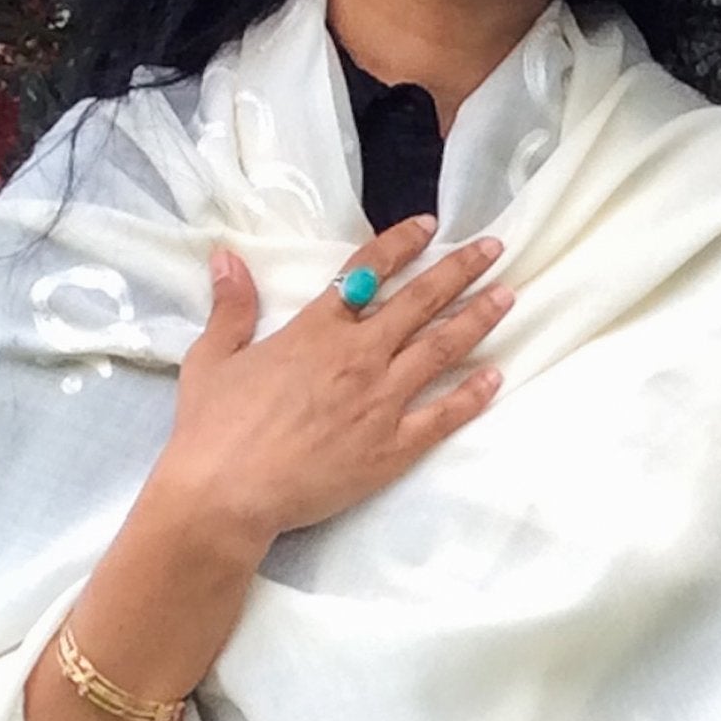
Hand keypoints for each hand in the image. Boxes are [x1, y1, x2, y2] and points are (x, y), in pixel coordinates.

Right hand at [148, 217, 514, 547]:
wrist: (226, 493)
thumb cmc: (214, 427)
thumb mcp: (212, 358)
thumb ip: (230, 306)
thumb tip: (227, 256)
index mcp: (316, 331)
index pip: (368, 274)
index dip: (401, 245)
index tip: (431, 226)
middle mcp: (358, 356)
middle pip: (420, 303)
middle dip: (460, 270)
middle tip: (494, 248)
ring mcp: (381, 401)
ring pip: (440, 349)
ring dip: (477, 319)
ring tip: (507, 296)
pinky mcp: (393, 448)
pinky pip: (443, 415)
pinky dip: (472, 395)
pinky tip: (496, 377)